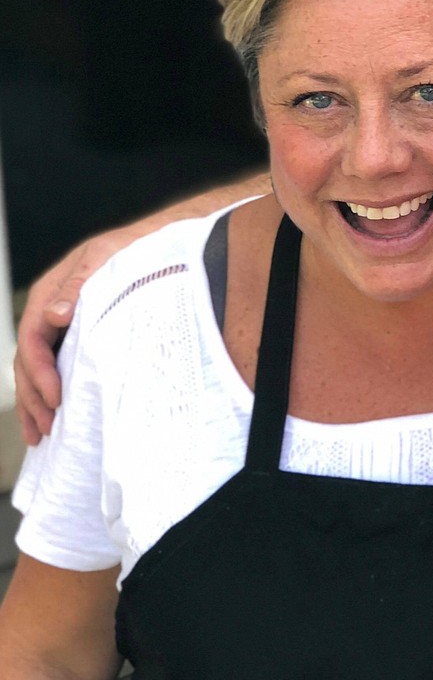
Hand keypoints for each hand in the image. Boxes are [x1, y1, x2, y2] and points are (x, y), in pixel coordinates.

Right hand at [14, 228, 137, 444]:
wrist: (158, 245)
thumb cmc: (131, 250)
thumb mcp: (104, 260)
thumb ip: (78, 288)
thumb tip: (55, 314)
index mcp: (50, 294)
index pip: (32, 339)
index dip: (40, 372)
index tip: (56, 397)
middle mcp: (50, 313)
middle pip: (28, 361)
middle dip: (34, 397)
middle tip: (48, 427)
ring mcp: (62, 327)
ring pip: (37, 369)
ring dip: (36, 402)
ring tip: (41, 434)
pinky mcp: (78, 337)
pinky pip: (56, 367)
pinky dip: (51, 393)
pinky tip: (54, 415)